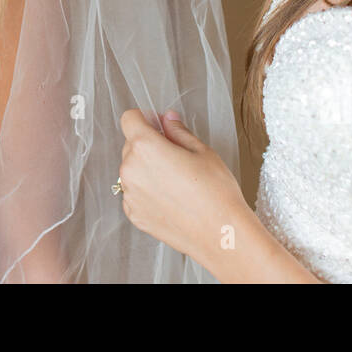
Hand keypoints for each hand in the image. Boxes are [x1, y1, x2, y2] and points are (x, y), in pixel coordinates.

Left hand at [118, 109, 249, 266]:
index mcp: (145, 148)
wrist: (221, 234)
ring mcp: (130, 195)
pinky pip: (134, 193)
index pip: (130, 119)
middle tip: (176, 155)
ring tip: (176, 181)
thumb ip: (178, 131)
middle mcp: (130, 170)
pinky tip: (171, 198)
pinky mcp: (134, 215)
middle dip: (148, 144)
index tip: (158, 125)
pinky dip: (147, 191)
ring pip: (132, 170)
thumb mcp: (202, 151)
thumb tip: (168, 119)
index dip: (145, 118)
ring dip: (146, 169)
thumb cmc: (216, 192)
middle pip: (130, 145)